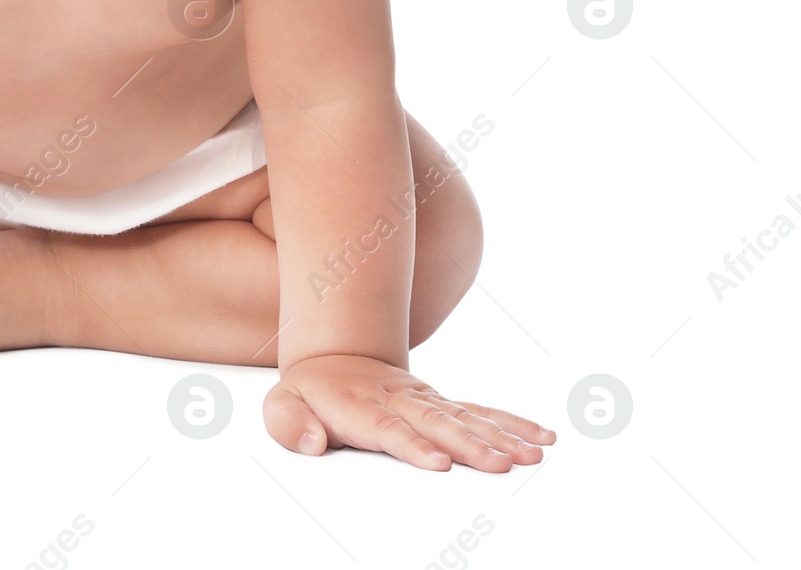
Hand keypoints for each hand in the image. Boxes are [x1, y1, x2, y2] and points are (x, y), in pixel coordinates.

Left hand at [264, 354, 553, 470]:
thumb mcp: (281, 405)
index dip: (414, 446)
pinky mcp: (442, 404)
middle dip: (470, 445)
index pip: (389, 429)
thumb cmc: (309, 392)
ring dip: (500, 436)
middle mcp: (399, 401)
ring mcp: (425, 401)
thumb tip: (311, 443)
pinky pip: (481, 412)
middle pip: (437, 425)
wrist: (333, 358)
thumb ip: (289, 424)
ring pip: (466, 418)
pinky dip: (512, 423)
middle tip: (501, 465)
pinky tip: (541, 438)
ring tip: (532, 455)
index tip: (439, 463)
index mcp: (361, 405)